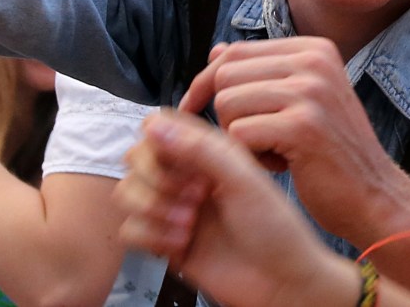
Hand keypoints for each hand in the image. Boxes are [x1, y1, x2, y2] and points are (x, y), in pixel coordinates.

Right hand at [116, 111, 359, 306]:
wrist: (281, 282)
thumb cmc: (276, 230)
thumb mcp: (244, 180)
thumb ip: (199, 149)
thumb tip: (155, 126)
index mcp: (210, 153)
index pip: (161, 127)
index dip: (160, 141)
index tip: (179, 160)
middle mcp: (189, 176)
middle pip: (137, 159)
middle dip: (157, 178)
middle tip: (193, 197)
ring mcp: (175, 208)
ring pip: (128, 192)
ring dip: (152, 207)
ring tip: (187, 223)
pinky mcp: (165, 240)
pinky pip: (130, 229)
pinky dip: (150, 236)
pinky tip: (180, 242)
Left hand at [180, 38, 409, 243]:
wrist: (374, 196)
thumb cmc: (329, 152)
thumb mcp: (301, 102)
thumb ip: (261, 74)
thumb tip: (216, 51)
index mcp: (313, 50)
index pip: (235, 52)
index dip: (207, 82)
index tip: (196, 109)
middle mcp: (314, 61)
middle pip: (225, 76)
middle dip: (225, 115)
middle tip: (256, 141)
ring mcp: (311, 91)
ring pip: (227, 104)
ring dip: (237, 138)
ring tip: (274, 152)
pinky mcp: (302, 126)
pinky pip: (238, 135)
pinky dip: (249, 158)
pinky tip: (281, 166)